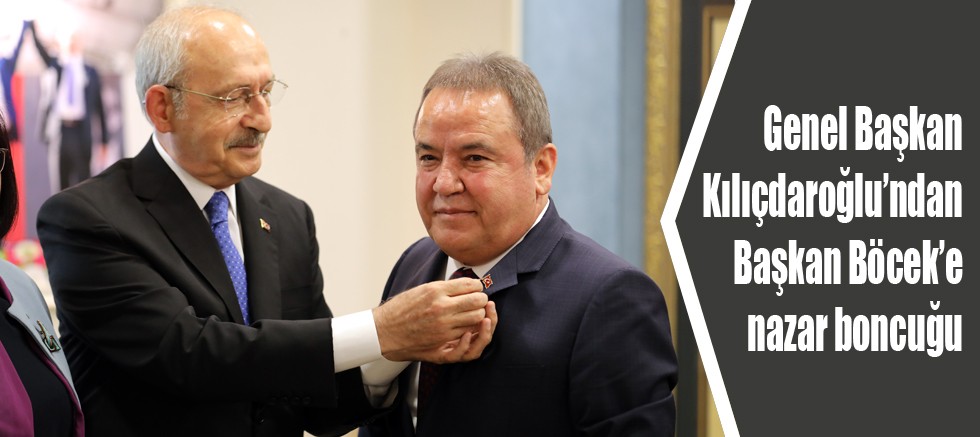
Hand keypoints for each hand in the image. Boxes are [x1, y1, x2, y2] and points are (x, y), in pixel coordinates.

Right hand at [374, 278, 490, 361]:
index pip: (470, 285)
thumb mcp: (421, 290)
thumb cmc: (401, 310)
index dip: (477, 286)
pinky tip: (465, 325)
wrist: (385, 331)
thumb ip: (444, 288)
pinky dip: (469, 328)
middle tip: (479, 300)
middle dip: (481, 300)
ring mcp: (443, 325)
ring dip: (478, 314)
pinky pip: (466, 332)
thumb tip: (466, 285)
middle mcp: (441, 306)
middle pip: (477, 301)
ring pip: (476, 318)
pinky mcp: (443, 339)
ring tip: (472, 313)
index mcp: (435, 290)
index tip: (477, 288)